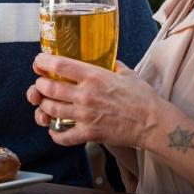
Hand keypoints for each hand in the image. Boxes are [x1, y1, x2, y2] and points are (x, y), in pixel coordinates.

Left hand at [26, 53, 159, 148]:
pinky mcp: (89, 134)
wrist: (154, 123)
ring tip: (46, 103)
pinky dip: (54, 133)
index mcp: (93, 76)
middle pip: (49, 87)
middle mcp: (85, 95)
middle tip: (41, 83)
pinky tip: (54, 129)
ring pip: (51, 110)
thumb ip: (109, 64)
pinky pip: (63, 136)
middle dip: (40, 85)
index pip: (59, 64)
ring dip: (43, 106)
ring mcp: (85, 116)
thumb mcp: (125, 72)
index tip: (38, 61)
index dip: (42, 61)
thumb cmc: (142, 97)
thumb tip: (101, 57)